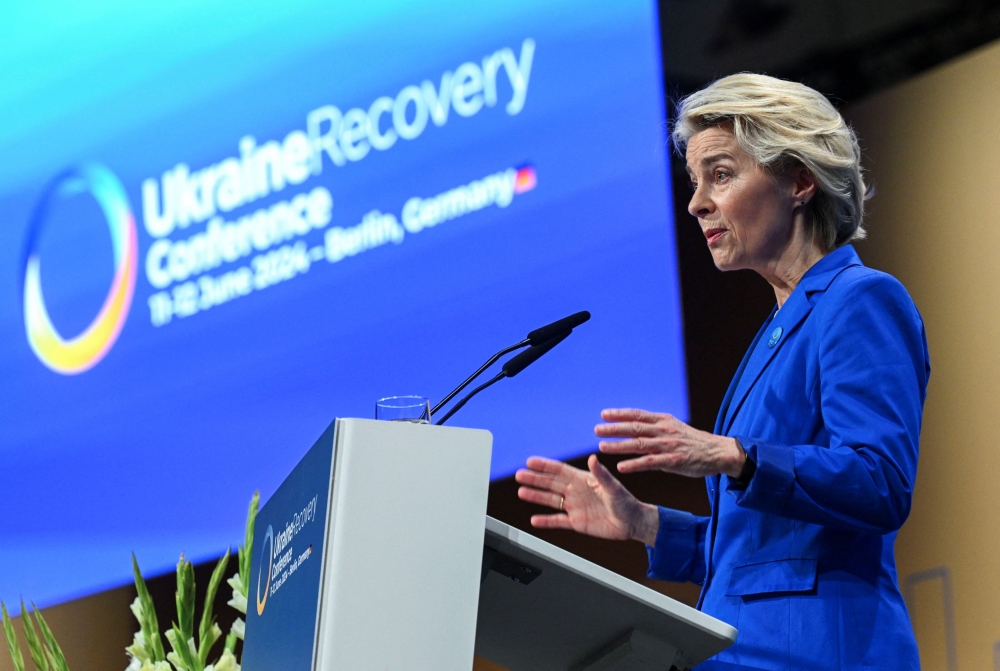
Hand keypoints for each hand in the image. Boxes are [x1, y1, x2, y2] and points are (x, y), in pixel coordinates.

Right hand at [515, 455, 659, 545]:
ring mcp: (575, 507)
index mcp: (583, 480)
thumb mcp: (613, 487)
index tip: (530, 461)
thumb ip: (601, 474)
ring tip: (521, 492)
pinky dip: (546, 521)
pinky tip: (534, 519)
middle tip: (519, 475)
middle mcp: (576, 492)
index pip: (559, 470)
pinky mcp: (577, 522)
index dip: (545, 465)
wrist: (632, 523)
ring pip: (551, 500)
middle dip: (535, 479)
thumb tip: (593, 458)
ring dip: (536, 496)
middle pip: (550, 483)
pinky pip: (558, 521)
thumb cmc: (626, 502)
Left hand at [596, 408, 744, 477]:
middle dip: (614, 428)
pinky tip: (621, 467)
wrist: (718, 452)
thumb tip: (635, 428)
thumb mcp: (674, 428)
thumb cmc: (694, 442)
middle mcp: (664, 431)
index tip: (604, 414)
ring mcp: (668, 446)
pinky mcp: (673, 461)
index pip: (637, 415)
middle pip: (634, 427)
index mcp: (664, 421)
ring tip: (602, 446)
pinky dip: (634, 465)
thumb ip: (656, 428)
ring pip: (639, 444)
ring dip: (619, 445)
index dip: (620, 414)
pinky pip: (650, 462)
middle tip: (596, 429)